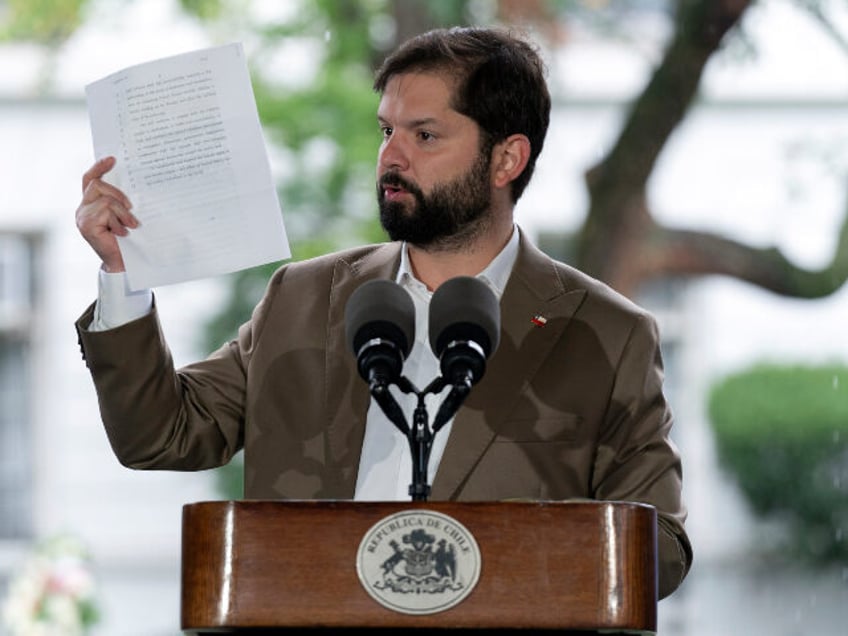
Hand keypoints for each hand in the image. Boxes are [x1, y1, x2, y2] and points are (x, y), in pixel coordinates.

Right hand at [75, 156, 137, 272]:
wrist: (123, 264)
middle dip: (118, 193)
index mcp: (91, 203)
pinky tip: (122, 233)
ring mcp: (82, 217)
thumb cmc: (127, 240)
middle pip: (97, 184)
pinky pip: (105, 211)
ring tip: (131, 225)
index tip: (113, 158)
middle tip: (131, 208)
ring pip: (105, 199)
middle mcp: (83, 208)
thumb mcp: (125, 215)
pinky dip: (118, 220)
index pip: (90, 179)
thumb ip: (122, 201)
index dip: (99, 167)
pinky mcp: (86, 225)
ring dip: (122, 212)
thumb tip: (135, 184)